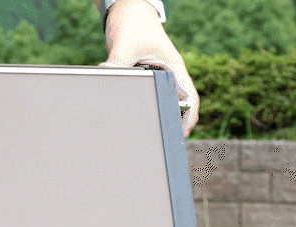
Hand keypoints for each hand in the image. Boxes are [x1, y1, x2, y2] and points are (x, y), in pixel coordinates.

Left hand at [99, 0, 198, 137]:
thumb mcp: (125, 47)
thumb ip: (117, 65)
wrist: (129, 13)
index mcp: (174, 70)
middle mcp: (170, 77)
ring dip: (157, 120)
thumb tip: (105, 80)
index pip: (190, 101)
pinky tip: (129, 124)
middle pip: (178, 108)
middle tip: (159, 145)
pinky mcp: (145, 81)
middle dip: (171, 126)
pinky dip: (143, 111)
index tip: (179, 136)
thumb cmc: (134, 27)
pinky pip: (148, 99)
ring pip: (163, 105)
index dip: (188, 120)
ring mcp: (159, 79)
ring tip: (145, 140)